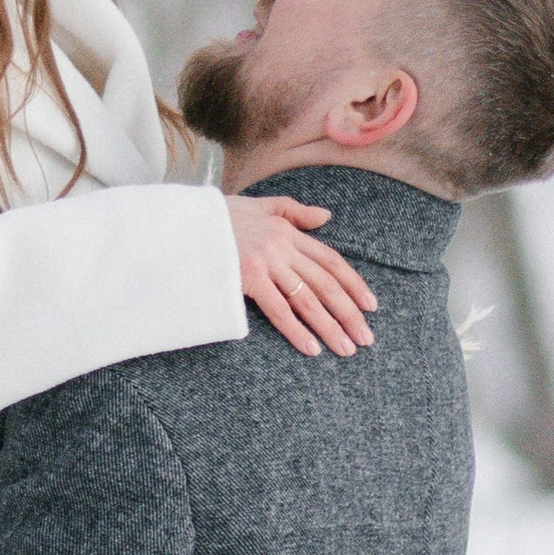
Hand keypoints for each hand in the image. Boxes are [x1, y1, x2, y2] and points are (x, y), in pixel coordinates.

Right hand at [225, 198, 377, 357]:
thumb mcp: (258, 206)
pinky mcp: (249, 278)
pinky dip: (297, 331)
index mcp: (287, 232)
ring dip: (330, 327)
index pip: (331, 261)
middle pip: (326, 284)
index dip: (354, 284)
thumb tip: (326, 216)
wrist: (182, 223)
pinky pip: (279, 310)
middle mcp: (282, 246)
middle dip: (350, 313)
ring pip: (308, 300)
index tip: (371, 306)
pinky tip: (312, 349)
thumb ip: (293, 211)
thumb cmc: (216, 218)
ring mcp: (267, 263)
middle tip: (366, 338)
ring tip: (347, 348)